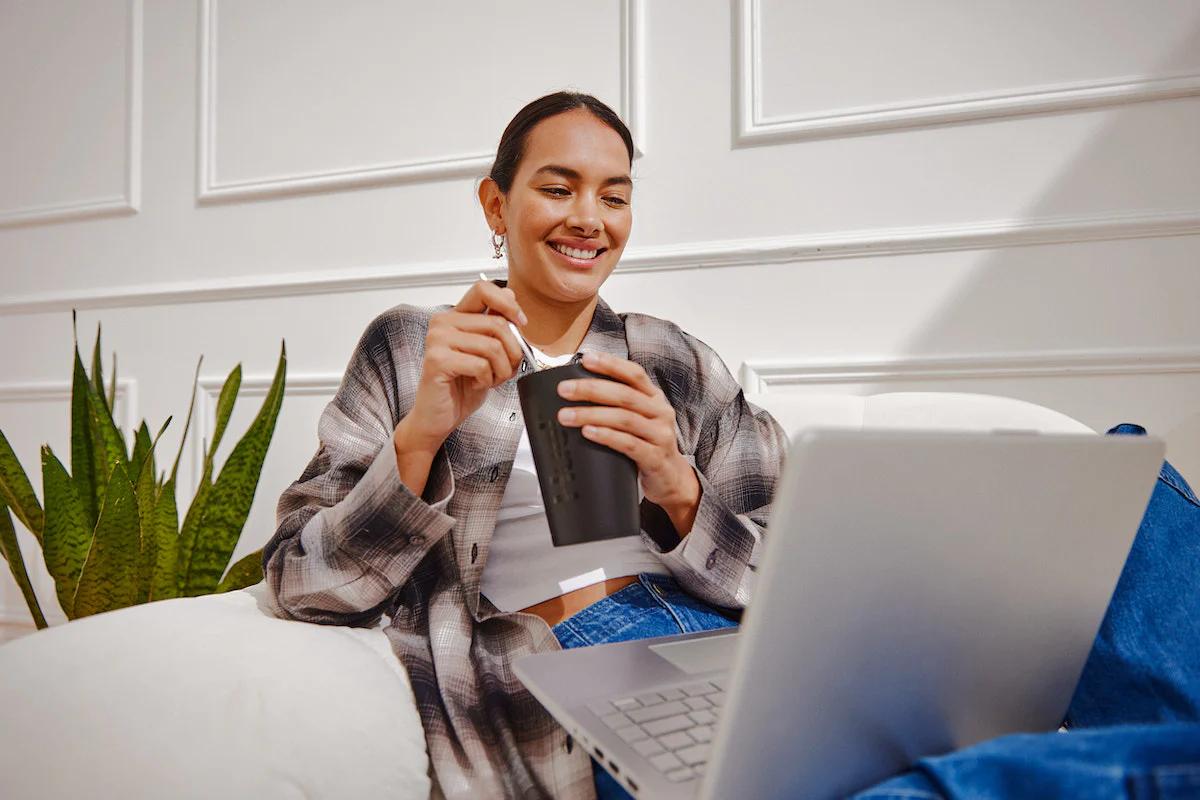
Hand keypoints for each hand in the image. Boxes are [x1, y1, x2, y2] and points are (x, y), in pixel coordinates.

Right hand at [400, 280, 526, 452]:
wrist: (438, 417)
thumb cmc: (461, 386)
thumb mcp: (486, 351)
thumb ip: (495, 324)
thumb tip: (511, 295)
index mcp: (455, 316)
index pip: (484, 289)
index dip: (509, 305)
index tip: (521, 324)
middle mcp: (443, 323)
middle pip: (497, 323)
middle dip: (512, 352)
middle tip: (505, 369)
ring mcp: (437, 340)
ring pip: (493, 346)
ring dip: (502, 370)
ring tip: (490, 379)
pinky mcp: (437, 360)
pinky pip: (481, 365)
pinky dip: (487, 380)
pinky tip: (477, 384)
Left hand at [556, 351, 700, 535]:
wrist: (670, 478)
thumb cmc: (647, 445)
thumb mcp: (638, 420)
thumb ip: (618, 405)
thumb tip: (577, 391)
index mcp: (654, 398)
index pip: (634, 374)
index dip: (611, 364)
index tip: (586, 359)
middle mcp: (660, 412)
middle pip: (625, 395)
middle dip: (591, 389)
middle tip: (565, 390)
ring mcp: (660, 435)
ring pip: (625, 418)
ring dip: (592, 414)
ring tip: (567, 415)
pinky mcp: (655, 458)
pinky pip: (629, 444)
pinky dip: (607, 436)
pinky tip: (588, 432)